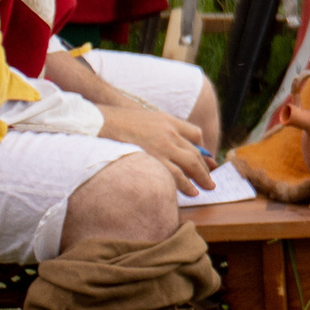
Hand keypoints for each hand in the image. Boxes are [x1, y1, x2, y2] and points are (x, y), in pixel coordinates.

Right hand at [98, 105, 216, 193]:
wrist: (98, 122)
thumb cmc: (116, 122)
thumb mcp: (144, 118)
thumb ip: (159, 128)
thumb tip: (167, 145)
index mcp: (168, 121)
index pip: (194, 134)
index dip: (202, 149)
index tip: (205, 160)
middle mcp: (169, 132)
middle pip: (195, 152)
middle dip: (206, 167)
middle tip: (212, 180)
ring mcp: (160, 146)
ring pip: (190, 164)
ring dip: (201, 178)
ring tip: (207, 188)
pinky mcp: (150, 159)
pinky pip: (174, 174)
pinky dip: (185, 184)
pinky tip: (190, 192)